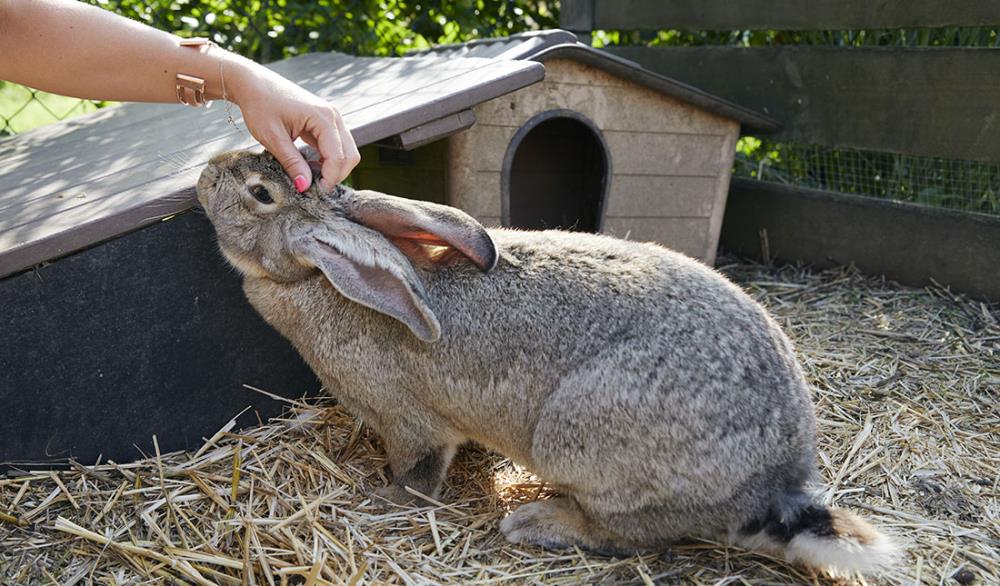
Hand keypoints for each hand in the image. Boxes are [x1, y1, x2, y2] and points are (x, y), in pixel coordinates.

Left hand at [229, 60, 359, 191]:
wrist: (253, 84)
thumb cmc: (260, 105)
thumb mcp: (273, 138)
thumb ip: (292, 163)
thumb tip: (304, 187)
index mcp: (323, 118)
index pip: (338, 157)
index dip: (329, 178)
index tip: (313, 191)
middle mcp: (333, 116)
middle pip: (350, 155)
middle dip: (336, 175)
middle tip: (313, 187)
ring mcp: (332, 118)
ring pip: (347, 152)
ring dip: (333, 168)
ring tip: (309, 174)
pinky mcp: (326, 121)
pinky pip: (337, 146)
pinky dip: (328, 159)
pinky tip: (309, 164)